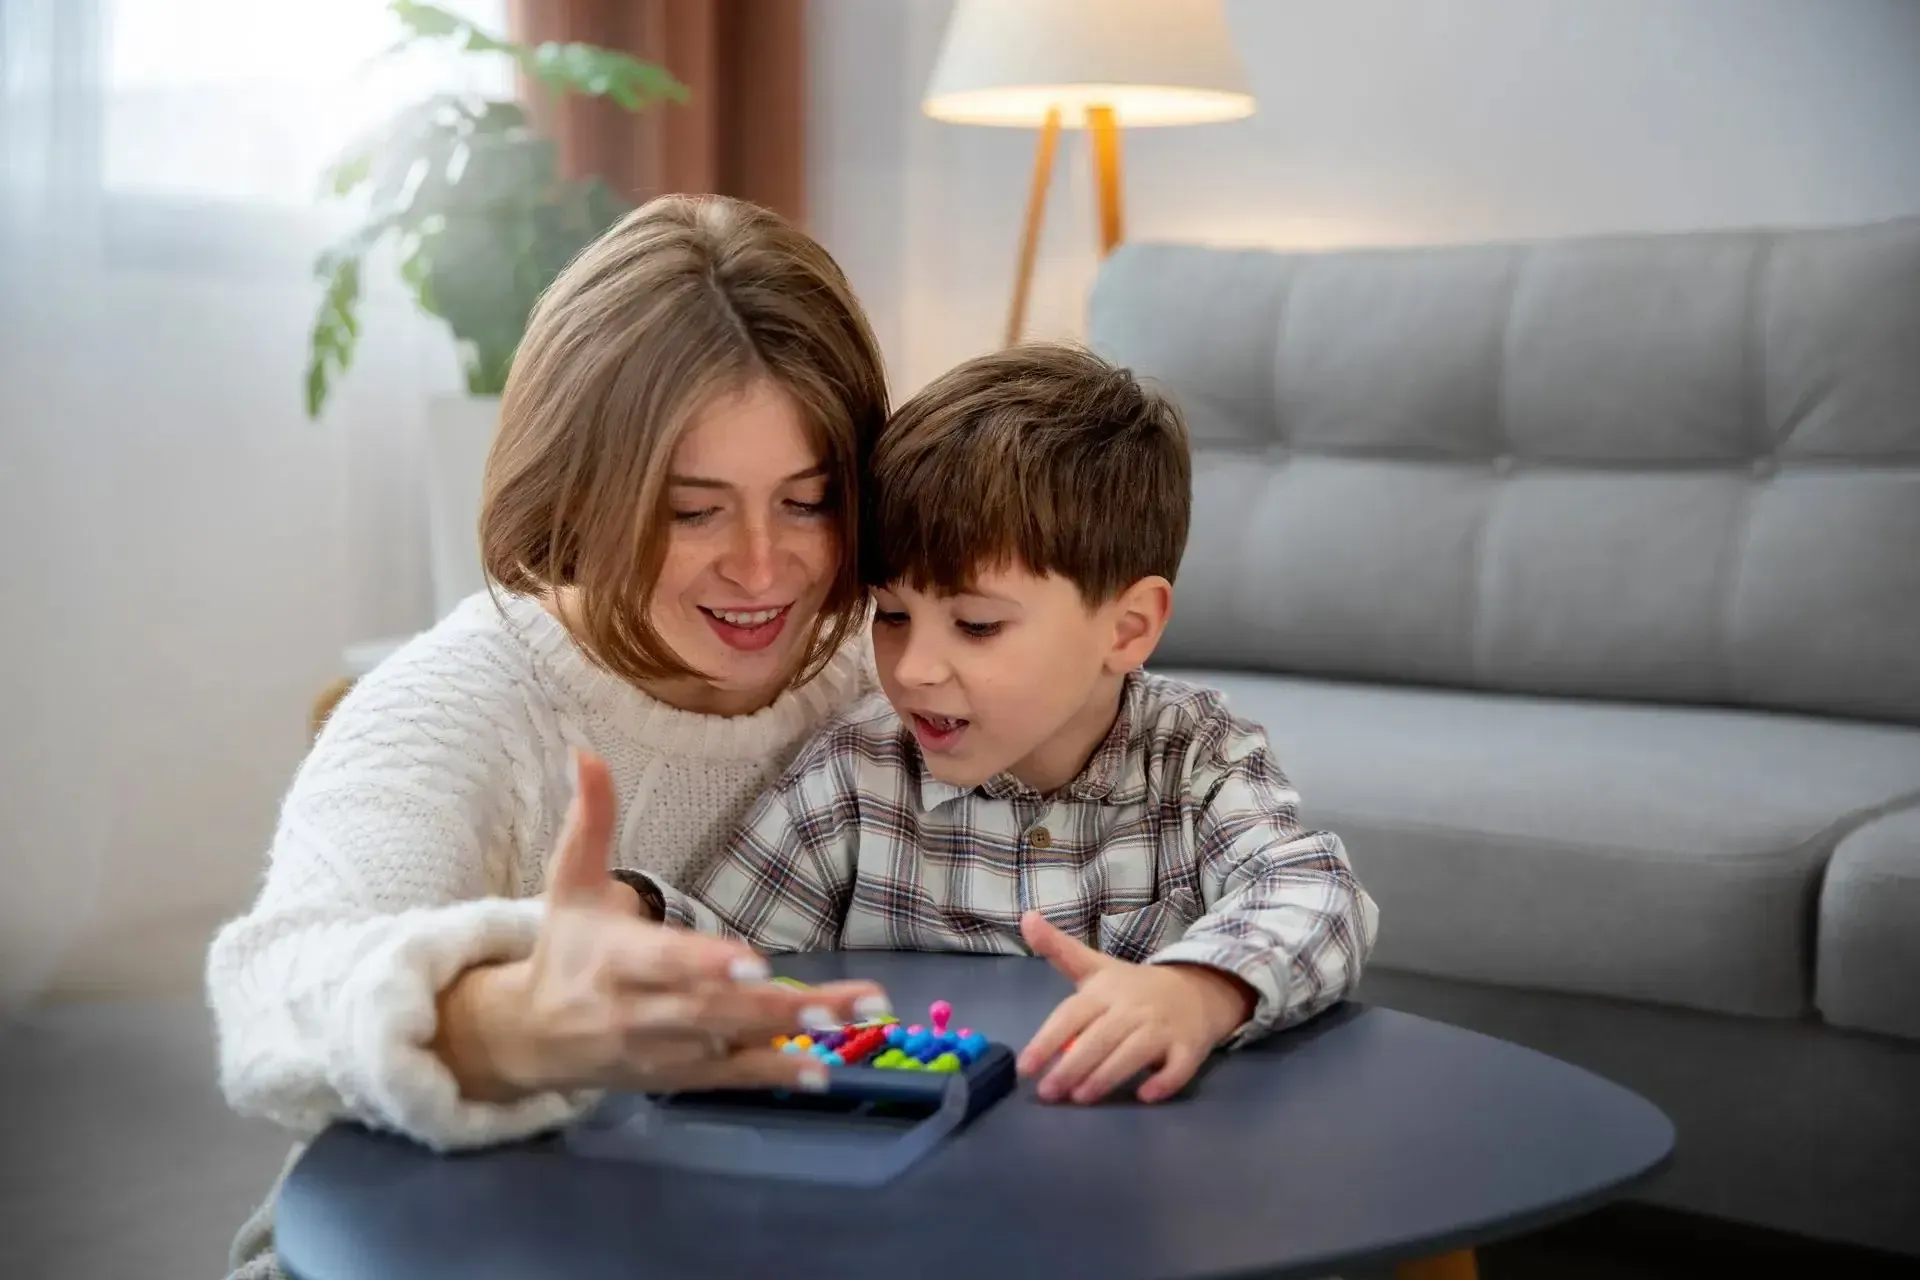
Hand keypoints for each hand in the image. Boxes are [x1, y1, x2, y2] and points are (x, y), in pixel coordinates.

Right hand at [433, 750, 887, 1100]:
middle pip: (715, 1010)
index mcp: (618, 959)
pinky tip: (822, 1071)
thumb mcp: (569, 882)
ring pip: (732, 1045)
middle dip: (778, 1005)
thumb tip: (585, 752)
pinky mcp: (680, 1076)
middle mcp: (643, 1011)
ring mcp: (665, 1050)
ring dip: (792, 1035)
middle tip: (841, 1001)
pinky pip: (731, 1079)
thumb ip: (590, 819)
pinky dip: (775, 1075)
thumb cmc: (564, 948)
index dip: (707, 963)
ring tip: (853, 1020)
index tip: (753, 958)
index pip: (666, 963)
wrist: (530, 1037)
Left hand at [1015, 911, 1255, 1104]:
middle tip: (1048, 1093)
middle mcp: (1132, 1008)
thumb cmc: (1133, 987)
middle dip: (1072, 1066)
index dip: (1047, 1040)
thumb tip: (1026, 917)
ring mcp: (1162, 1028)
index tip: (1025, 1067)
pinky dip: (1164, 1081)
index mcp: (1104, 991)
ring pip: (1133, 1053)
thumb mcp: (1094, 965)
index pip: (1071, 1015)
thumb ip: (1059, 949)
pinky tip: (1145, 1096)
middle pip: (1100, 1038)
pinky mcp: (1188, 1048)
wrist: (1197, 989)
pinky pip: (1178, 1067)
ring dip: (1107, 1076)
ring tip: (1081, 1098)